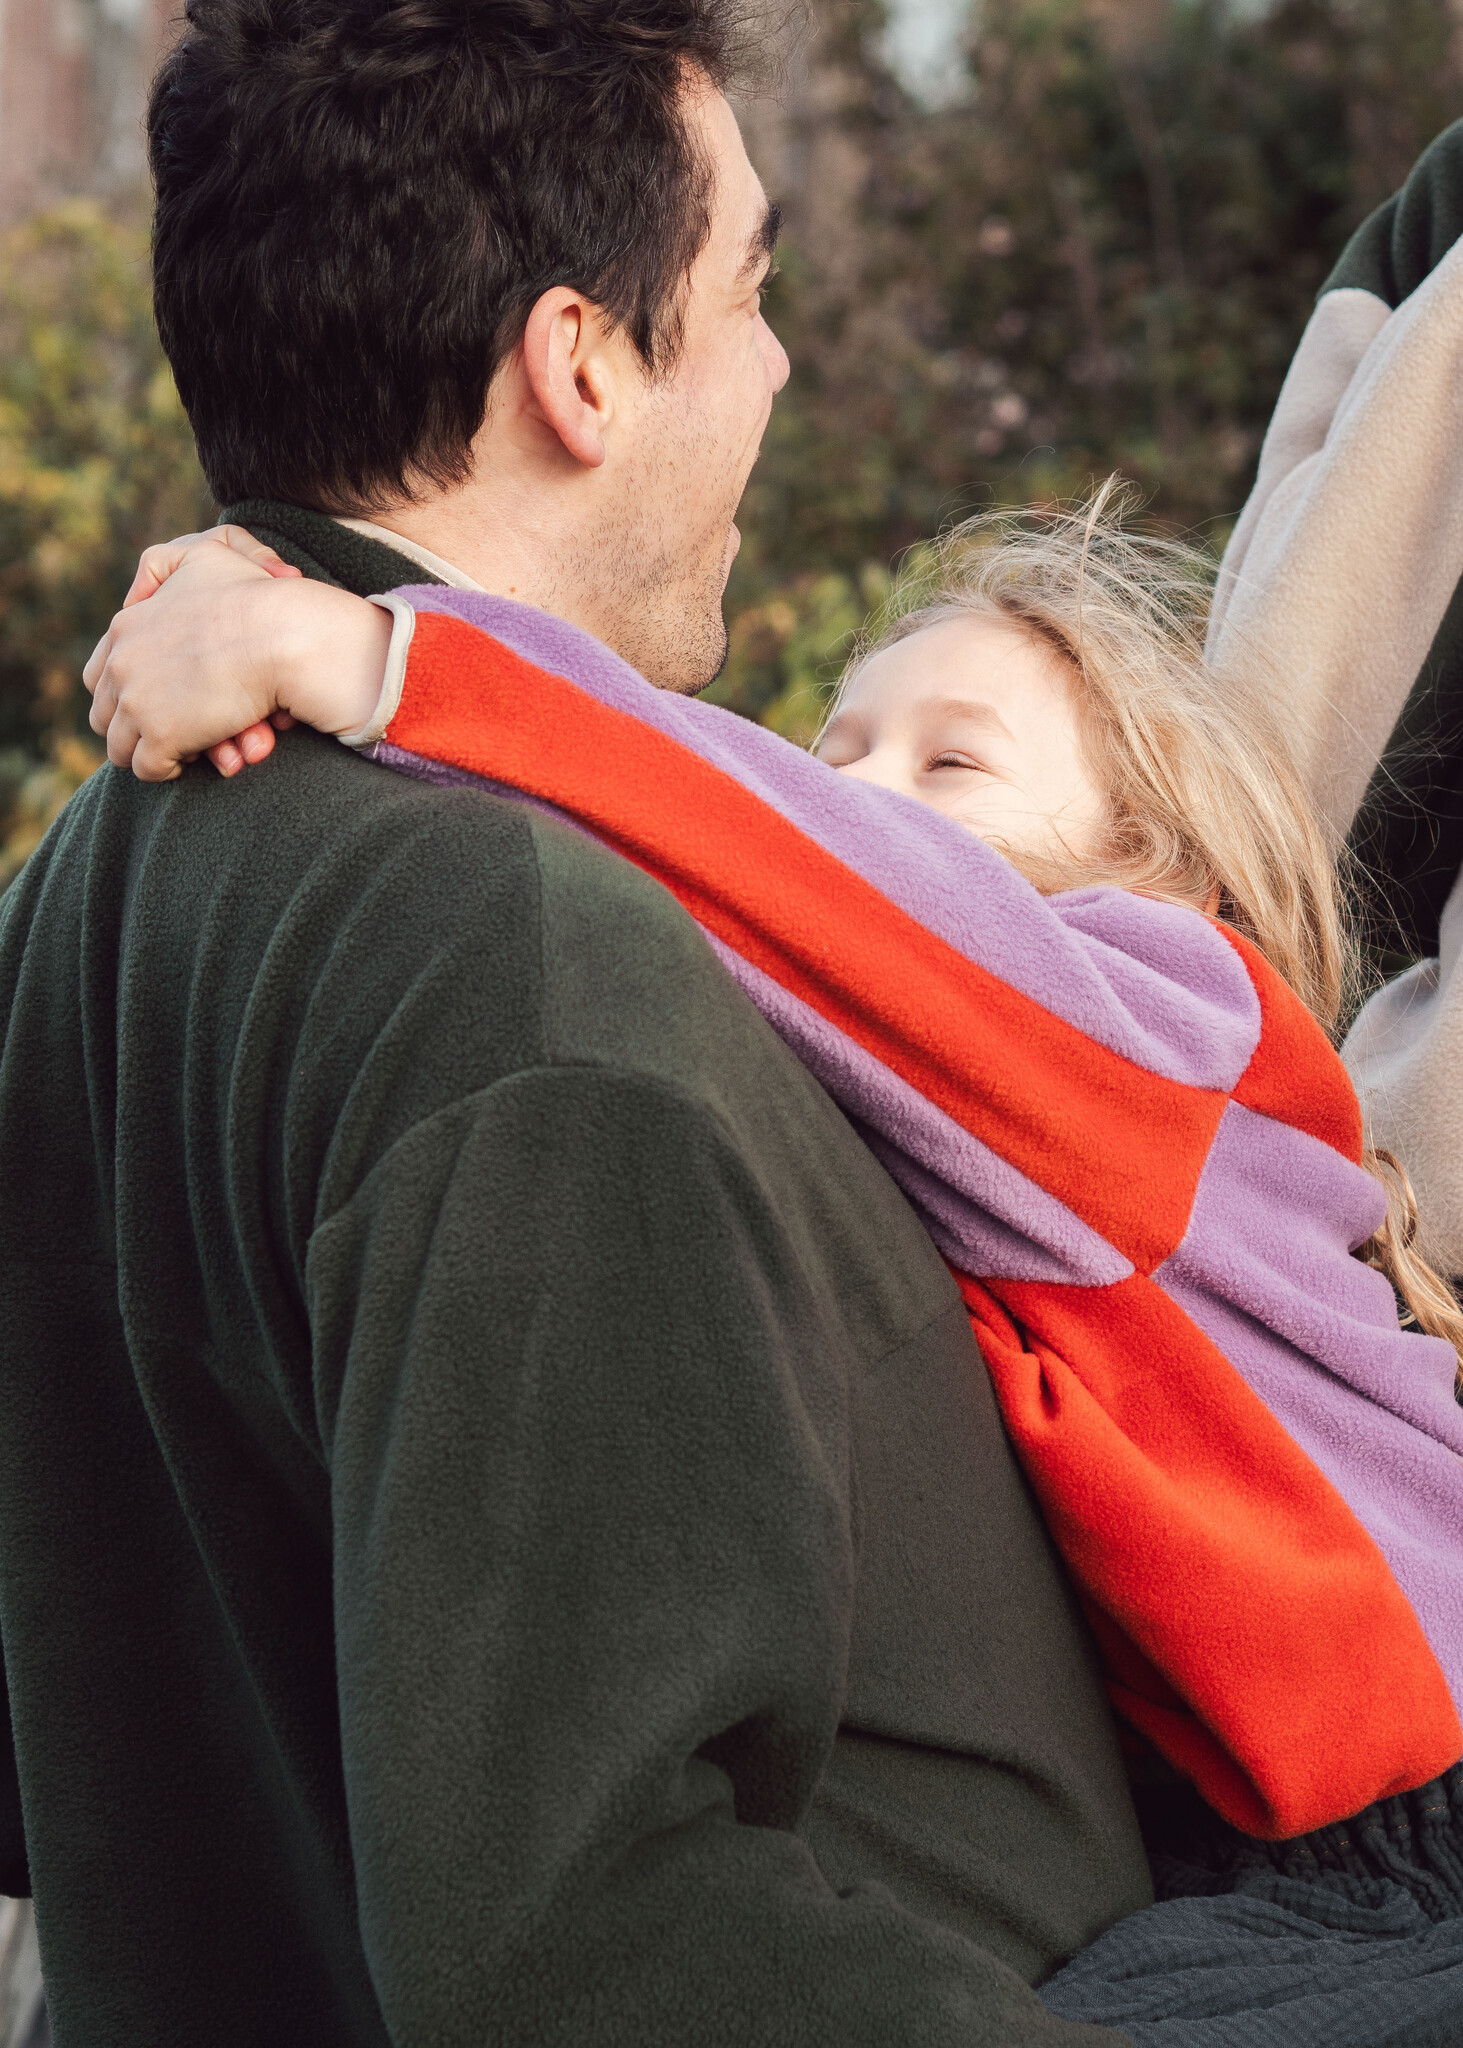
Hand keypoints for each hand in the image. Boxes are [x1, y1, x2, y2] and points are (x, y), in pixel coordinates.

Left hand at [84, 526, 389, 779]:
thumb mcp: (203, 554)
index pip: (99, 675)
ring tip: (194, 748)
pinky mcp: (161, 736)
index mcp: (126, 627)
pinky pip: (149, 769)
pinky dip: (171, 770)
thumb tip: (140, 597)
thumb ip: (163, 565)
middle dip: (138, 728)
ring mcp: (137, 702)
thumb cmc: (258, 595)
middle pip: (104, 716)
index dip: (127, 695)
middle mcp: (121, 665)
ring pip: (121, 748)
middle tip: (181, 731)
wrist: (284, 635)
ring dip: (155, 753)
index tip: (162, 703)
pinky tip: (202, 755)